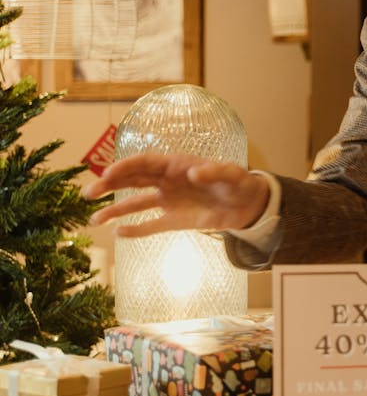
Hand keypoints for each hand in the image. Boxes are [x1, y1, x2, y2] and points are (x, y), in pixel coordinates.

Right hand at [85, 153, 269, 236]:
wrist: (248, 205)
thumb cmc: (239, 182)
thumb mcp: (232, 174)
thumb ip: (215, 171)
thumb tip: (193, 171)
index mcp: (177, 165)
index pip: (145, 163)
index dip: (125, 167)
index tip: (107, 175)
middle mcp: (168, 181)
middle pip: (132, 180)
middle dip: (109, 185)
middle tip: (89, 194)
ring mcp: (169, 201)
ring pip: (136, 204)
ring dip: (115, 210)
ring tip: (94, 220)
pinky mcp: (175, 220)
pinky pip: (151, 225)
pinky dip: (136, 229)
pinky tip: (118, 233)